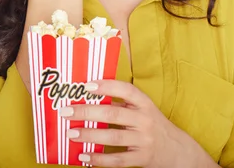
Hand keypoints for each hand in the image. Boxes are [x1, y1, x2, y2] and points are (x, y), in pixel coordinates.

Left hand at [59, 80, 216, 167]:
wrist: (179, 151)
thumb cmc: (152, 124)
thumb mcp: (143, 109)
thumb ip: (121, 102)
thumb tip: (86, 95)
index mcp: (144, 104)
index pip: (126, 91)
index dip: (107, 86)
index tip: (86, 85)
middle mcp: (145, 120)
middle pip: (113, 114)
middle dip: (87, 112)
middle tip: (66, 111)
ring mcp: (144, 141)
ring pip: (113, 137)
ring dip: (89, 135)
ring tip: (70, 134)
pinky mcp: (142, 158)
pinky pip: (118, 160)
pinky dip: (99, 159)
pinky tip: (83, 156)